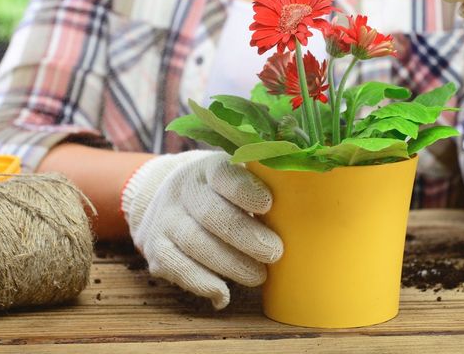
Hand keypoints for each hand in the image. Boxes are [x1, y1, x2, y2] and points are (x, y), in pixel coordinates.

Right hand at [121, 151, 282, 308]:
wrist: (165, 200)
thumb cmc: (220, 194)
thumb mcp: (237, 180)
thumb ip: (265, 189)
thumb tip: (307, 207)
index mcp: (209, 169)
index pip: (224, 174)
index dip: (245, 190)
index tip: (268, 205)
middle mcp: (183, 190)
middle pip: (211, 212)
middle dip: (245, 236)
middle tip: (274, 252)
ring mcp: (165, 219)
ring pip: (194, 242)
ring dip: (230, 264)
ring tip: (258, 276)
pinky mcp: (156, 249)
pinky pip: (177, 268)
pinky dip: (202, 283)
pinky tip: (224, 295)